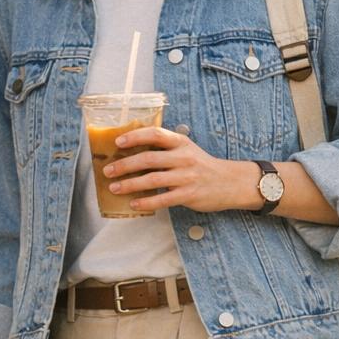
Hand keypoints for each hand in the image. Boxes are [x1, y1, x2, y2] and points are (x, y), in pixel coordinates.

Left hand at [103, 127, 255, 213]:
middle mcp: (183, 157)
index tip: (118, 142)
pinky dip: (146, 202)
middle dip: (125, 165)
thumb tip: (133, 153)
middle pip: (148, 159)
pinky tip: (134, 204)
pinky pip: (163, 199)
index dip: (135, 136)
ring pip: (152, 180)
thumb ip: (165, 149)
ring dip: (130, 184)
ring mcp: (187, 177)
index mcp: (181, 142)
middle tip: (108, 170)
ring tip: (114, 188)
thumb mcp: (187, 150)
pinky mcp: (189, 195)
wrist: (230, 182)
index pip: (155, 134)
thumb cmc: (203, 166)